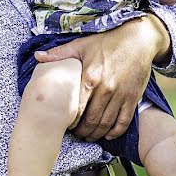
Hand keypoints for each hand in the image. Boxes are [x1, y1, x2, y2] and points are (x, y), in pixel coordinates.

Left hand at [34, 17, 167, 140]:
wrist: (137, 39)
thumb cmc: (108, 42)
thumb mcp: (82, 45)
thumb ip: (59, 54)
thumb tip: (37, 56)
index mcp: (90, 78)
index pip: (76, 108)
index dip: (70, 121)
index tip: (66, 124)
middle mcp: (106, 89)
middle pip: (91, 120)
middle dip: (82, 132)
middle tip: (77, 134)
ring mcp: (121, 95)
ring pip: (106, 123)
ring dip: (97, 134)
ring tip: (89, 136)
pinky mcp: (133, 97)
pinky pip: (124, 121)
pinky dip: (115, 132)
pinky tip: (108, 134)